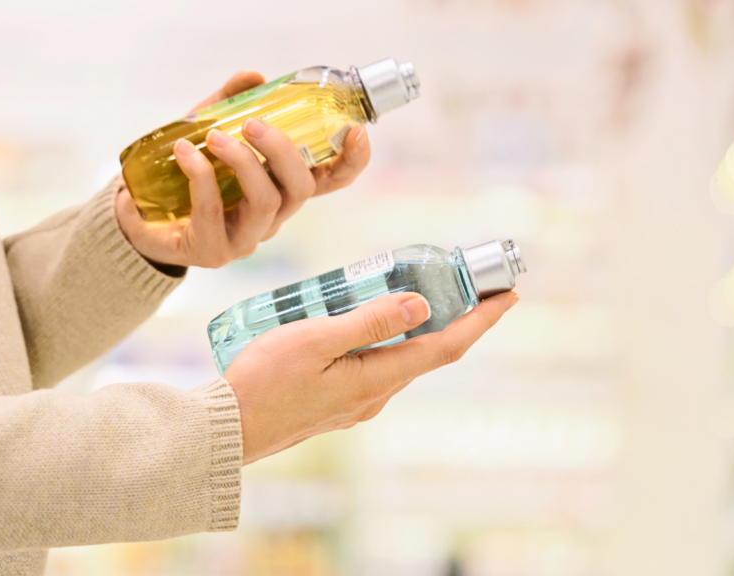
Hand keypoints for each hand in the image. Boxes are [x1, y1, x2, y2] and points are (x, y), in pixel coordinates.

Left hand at [116, 71, 372, 268]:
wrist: (138, 214)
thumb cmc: (181, 173)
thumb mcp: (208, 128)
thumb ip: (231, 102)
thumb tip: (254, 77)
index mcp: (281, 188)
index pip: (330, 181)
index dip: (351, 161)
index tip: (355, 131)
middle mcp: (272, 217)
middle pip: (300, 189)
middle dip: (282, 152)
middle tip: (253, 124)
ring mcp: (245, 238)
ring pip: (265, 203)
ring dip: (243, 163)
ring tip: (214, 137)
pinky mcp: (212, 251)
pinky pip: (214, 214)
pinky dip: (201, 177)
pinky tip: (184, 153)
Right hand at [225, 291, 518, 464]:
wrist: (224, 431)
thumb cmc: (263, 383)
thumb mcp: (316, 340)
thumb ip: (369, 321)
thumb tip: (421, 304)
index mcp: (377, 380)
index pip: (447, 346)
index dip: (481, 320)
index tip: (508, 295)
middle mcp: (375, 396)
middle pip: (427, 351)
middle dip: (450, 316)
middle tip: (458, 278)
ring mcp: (355, 403)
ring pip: (397, 358)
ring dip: (412, 326)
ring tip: (409, 288)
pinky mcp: (335, 404)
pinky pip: (372, 366)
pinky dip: (382, 339)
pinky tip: (361, 320)